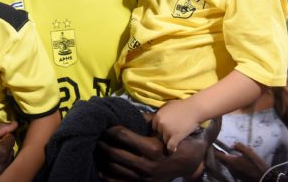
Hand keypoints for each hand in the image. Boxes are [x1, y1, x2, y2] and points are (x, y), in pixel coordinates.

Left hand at [95, 116, 217, 180]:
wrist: (192, 164)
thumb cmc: (179, 141)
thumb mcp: (167, 129)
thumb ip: (148, 121)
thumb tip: (129, 112)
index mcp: (151, 148)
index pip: (123, 136)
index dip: (111, 129)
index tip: (104, 123)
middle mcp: (146, 165)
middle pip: (115, 153)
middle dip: (103, 143)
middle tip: (95, 135)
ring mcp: (144, 178)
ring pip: (115, 168)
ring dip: (103, 158)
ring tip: (96, 148)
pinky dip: (108, 176)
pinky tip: (100, 168)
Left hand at [152, 99, 199, 151]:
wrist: (194, 109)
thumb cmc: (182, 105)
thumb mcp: (168, 105)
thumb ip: (161, 111)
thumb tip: (157, 118)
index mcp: (158, 116)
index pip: (154, 126)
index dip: (159, 127)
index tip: (164, 128)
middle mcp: (161, 124)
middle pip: (159, 133)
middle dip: (164, 132)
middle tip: (172, 131)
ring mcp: (168, 131)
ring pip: (164, 140)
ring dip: (169, 139)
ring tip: (175, 137)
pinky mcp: (176, 137)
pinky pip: (170, 146)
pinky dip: (172, 149)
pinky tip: (173, 149)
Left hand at [214, 142, 268, 181]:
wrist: (264, 177)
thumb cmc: (256, 164)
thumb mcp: (249, 152)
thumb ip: (239, 146)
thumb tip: (232, 145)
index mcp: (231, 161)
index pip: (217, 155)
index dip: (213, 149)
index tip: (210, 144)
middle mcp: (230, 167)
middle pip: (220, 160)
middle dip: (217, 154)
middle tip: (216, 147)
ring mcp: (233, 172)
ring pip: (225, 164)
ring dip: (223, 158)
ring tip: (223, 152)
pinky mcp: (237, 175)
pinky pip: (230, 168)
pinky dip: (229, 163)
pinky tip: (232, 159)